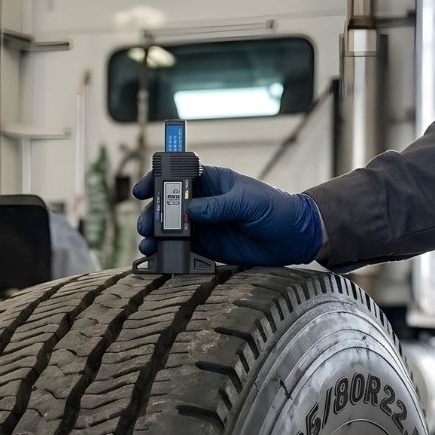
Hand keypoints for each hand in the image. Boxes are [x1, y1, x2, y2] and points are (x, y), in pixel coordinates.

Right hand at [134, 165, 324, 267]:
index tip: (143, 190)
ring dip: (155, 236)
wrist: (292, 239)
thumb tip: (189, 211)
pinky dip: (169, 254)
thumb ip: (219, 206)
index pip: (177, 175)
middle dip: (152, 214)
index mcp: (211, 181)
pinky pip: (182, 250)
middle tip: (146, 226)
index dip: (157, 180)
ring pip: (170, 229)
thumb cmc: (274, 209)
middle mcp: (202, 202)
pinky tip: (160, 259)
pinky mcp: (207, 248)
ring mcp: (202, 226)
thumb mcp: (248, 202)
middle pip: (167, 205)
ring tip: (148, 246)